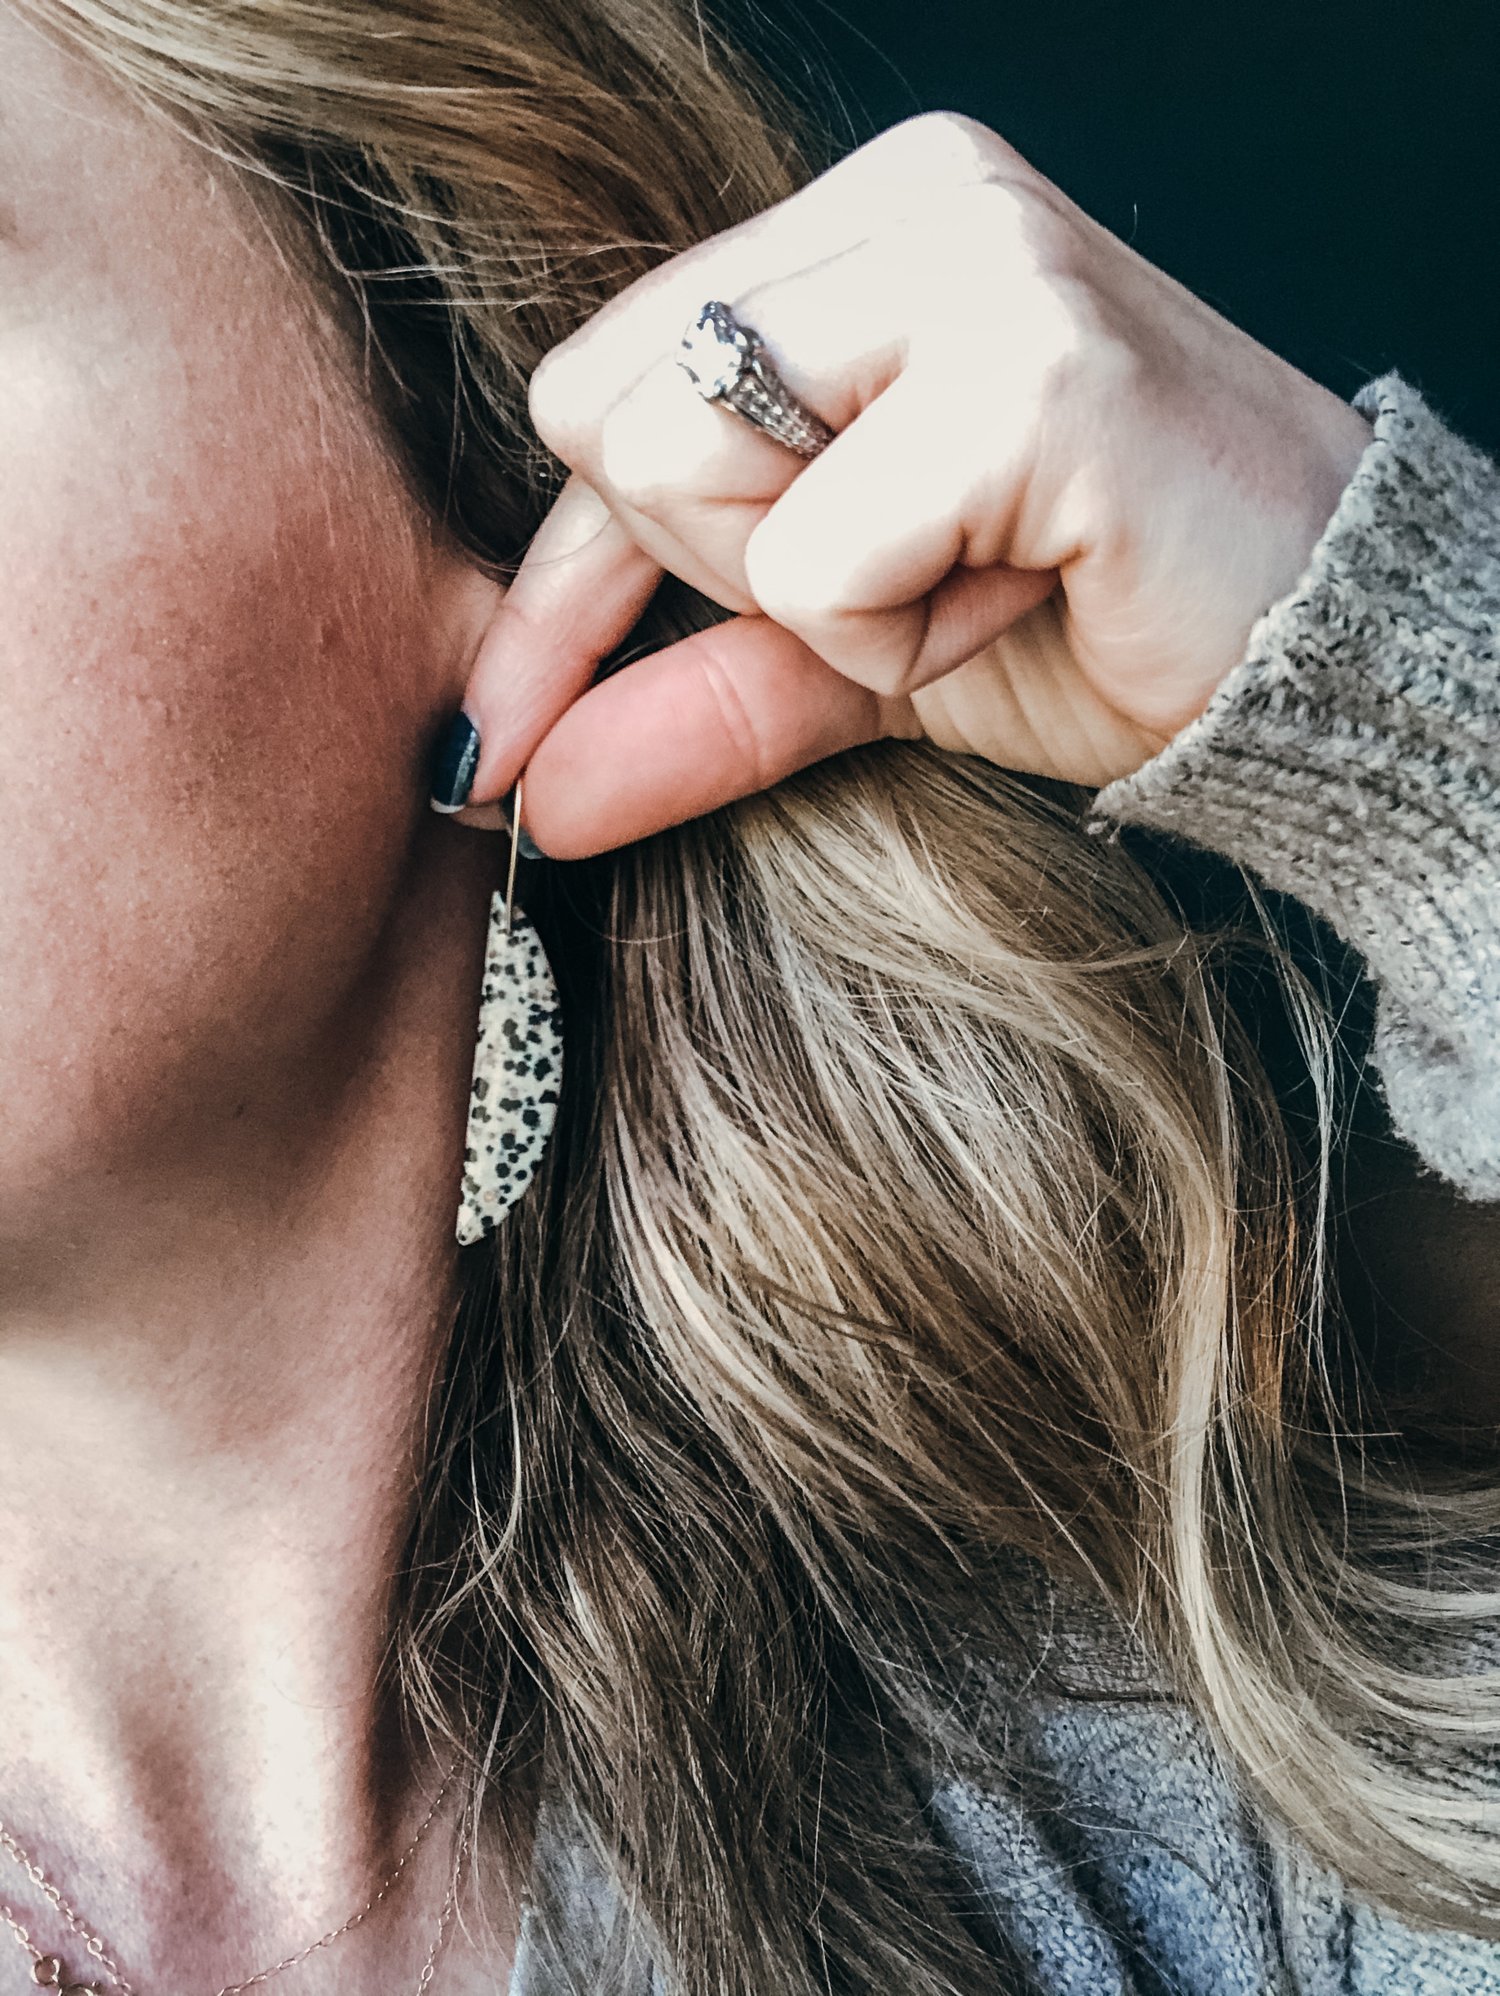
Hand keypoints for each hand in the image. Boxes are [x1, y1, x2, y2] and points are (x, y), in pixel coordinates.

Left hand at [452, 111, 1373, 857]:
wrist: (1311, 657)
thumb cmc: (1092, 624)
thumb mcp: (853, 657)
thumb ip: (686, 692)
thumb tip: (522, 791)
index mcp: (859, 226)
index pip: (600, 386)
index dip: (562, 578)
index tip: (513, 728)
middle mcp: (911, 197)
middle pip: (610, 420)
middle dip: (725, 571)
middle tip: (901, 584)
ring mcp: (977, 255)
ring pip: (680, 464)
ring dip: (814, 597)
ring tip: (970, 579)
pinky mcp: (1032, 364)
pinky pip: (814, 556)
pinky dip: (894, 636)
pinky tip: (1024, 591)